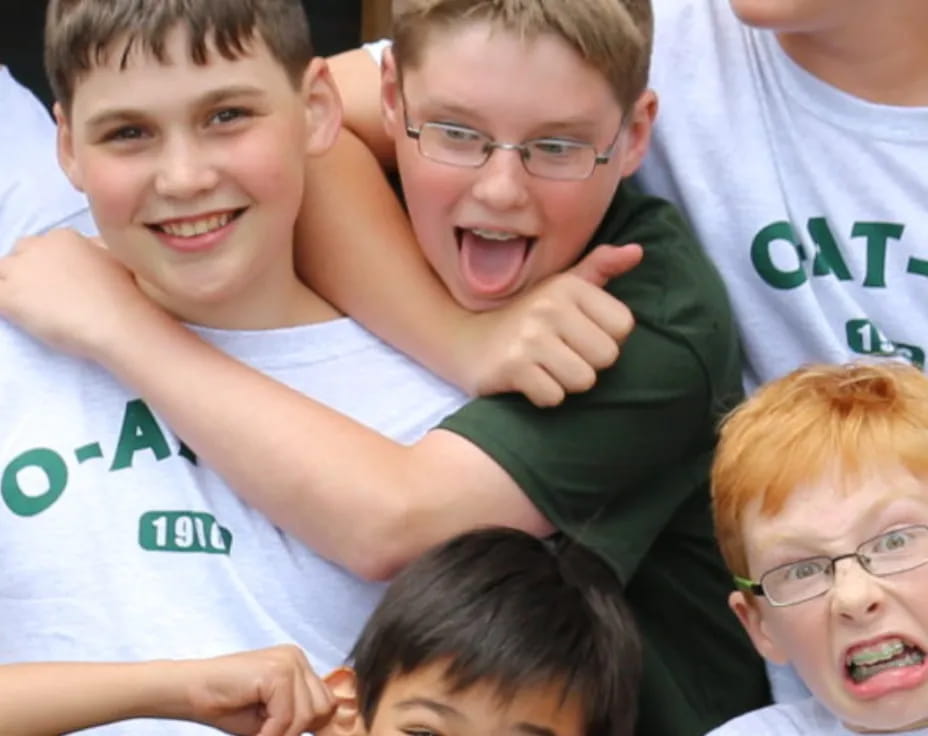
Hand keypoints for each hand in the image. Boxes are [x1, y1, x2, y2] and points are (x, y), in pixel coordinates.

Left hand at [0, 229, 150, 357]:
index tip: (60, 284)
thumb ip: (95, 248)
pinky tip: (26, 319)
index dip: (48, 267)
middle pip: (17, 257)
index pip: (40, 247)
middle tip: (47, 298)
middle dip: (27, 275)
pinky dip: (7, 308)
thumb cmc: (128, 293)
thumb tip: (91, 247)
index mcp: (63, 236)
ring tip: (37, 312)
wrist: (120, 322)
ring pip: (1, 276)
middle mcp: (37, 247)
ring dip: (15, 291)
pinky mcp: (8, 298)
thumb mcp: (116, 257)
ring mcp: (19, 272)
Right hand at [181, 645, 334, 735]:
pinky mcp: (275, 671)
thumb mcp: (274, 713)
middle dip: (298, 729)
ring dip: (282, 733)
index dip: (314, 726)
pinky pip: (287, 717)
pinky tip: (257, 731)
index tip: (294, 735)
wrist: (189, 691)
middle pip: (323, 707)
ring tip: (261, 731)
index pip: (327, 701)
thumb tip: (329, 730)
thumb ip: (299, 715)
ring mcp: (287, 661)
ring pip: (307, 715)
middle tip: (269, 732)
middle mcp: (296, 657)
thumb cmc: (227, 705)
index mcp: (298, 665)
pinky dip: (272, 732)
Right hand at [462, 244, 640, 406]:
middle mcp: (549, 306)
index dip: (605, 338)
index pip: (623, 326)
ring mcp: (528, 337)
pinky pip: (554, 397)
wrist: (465, 338)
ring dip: (566, 382)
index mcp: (568, 285)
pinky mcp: (511, 367)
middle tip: (560, 355)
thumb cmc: (526, 316)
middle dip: (588, 364)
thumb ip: (600, 268)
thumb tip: (637, 251)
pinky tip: (528, 380)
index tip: (579, 335)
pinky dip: (544, 395)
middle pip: (607, 357)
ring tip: (545, 368)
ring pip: (583, 380)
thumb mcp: (561, 287)